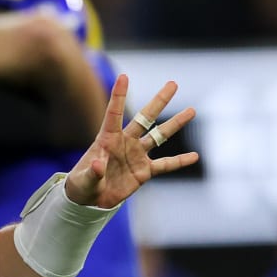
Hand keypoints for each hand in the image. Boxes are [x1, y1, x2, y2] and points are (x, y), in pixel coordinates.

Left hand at [64, 74, 197, 208]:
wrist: (90, 200)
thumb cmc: (81, 185)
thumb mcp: (83, 181)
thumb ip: (92, 173)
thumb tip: (98, 165)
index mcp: (107, 139)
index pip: (114, 114)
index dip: (118, 96)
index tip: (123, 76)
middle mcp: (125, 142)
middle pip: (145, 118)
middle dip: (159, 101)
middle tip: (173, 83)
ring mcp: (136, 155)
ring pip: (159, 136)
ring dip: (175, 124)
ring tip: (192, 110)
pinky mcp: (144, 171)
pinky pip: (165, 165)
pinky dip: (180, 161)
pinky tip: (195, 156)